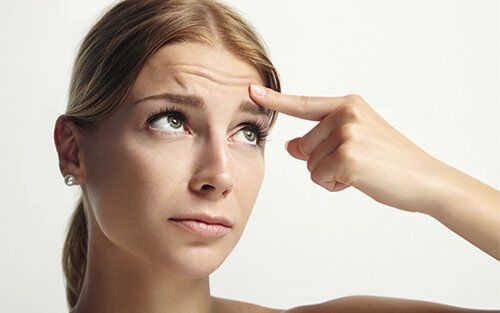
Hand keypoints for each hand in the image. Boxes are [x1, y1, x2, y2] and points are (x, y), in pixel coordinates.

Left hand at [249, 84, 446, 213]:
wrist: (425, 179)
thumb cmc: (390, 161)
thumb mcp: (354, 142)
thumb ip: (319, 140)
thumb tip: (290, 146)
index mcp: (349, 105)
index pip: (304, 103)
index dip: (276, 100)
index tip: (252, 91)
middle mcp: (347, 113)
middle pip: (304, 145)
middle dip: (323, 161)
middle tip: (357, 163)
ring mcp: (347, 133)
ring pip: (310, 164)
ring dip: (330, 174)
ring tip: (361, 170)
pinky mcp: (348, 157)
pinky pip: (319, 178)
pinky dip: (335, 185)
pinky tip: (360, 180)